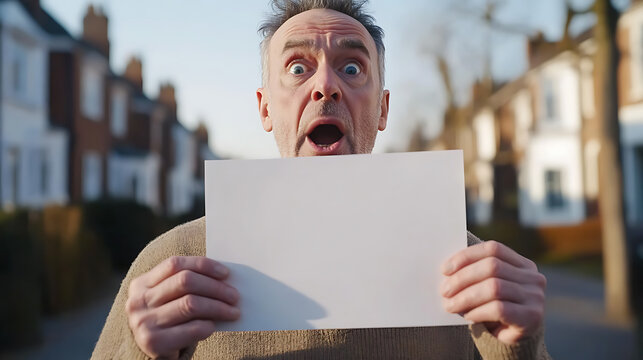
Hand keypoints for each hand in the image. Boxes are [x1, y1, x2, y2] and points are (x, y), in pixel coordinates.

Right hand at [126, 256, 240, 358]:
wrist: (154, 352)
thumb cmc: (168, 319)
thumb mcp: (169, 298)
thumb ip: (187, 285)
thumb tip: (224, 279)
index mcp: (142, 283)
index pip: (175, 264)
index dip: (203, 265)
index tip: (225, 273)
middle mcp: (139, 301)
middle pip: (185, 282)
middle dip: (215, 287)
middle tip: (234, 296)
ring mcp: (144, 321)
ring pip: (190, 304)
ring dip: (218, 307)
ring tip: (233, 312)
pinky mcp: (153, 342)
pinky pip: (191, 328)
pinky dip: (208, 325)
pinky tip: (214, 326)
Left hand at [440, 241, 545, 343]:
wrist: (516, 340)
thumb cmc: (494, 308)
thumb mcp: (487, 287)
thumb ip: (475, 275)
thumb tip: (446, 272)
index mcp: (522, 264)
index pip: (493, 249)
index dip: (467, 256)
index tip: (445, 269)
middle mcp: (533, 277)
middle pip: (493, 267)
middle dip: (463, 278)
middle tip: (444, 290)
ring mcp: (534, 297)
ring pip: (494, 288)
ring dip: (466, 297)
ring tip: (450, 305)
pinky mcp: (531, 317)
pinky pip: (499, 309)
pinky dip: (478, 311)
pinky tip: (468, 316)